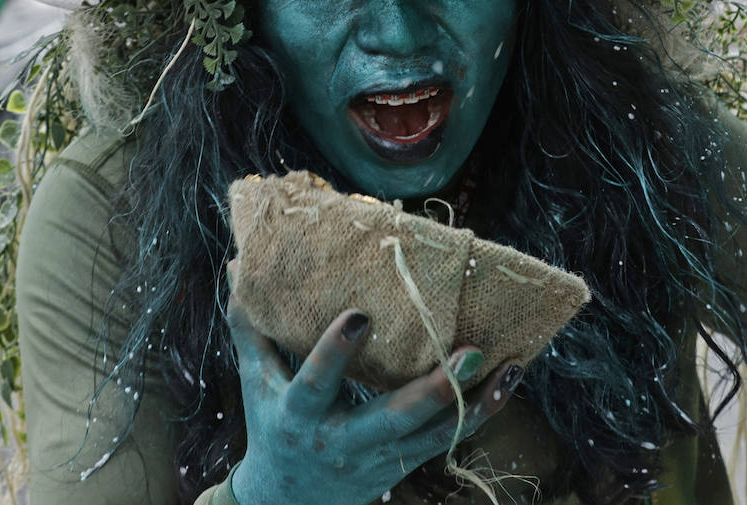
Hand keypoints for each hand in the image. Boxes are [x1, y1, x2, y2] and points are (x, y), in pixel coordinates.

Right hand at [225, 268, 520, 504]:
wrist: (288, 502)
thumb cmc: (272, 425)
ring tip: (509, 367)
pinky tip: (505, 384)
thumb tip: (238, 265)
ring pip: (433, 435)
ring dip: (475, 403)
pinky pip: (447, 440)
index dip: (335, 352)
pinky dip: (479, 414)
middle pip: (392, 419)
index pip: (316, 383)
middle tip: (469, 351)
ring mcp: (378, 459)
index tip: (361, 314)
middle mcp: (342, 442)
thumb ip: (250, 327)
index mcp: (298, 416)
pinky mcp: (404, 465)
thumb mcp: (256, 382)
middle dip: (433, 390)